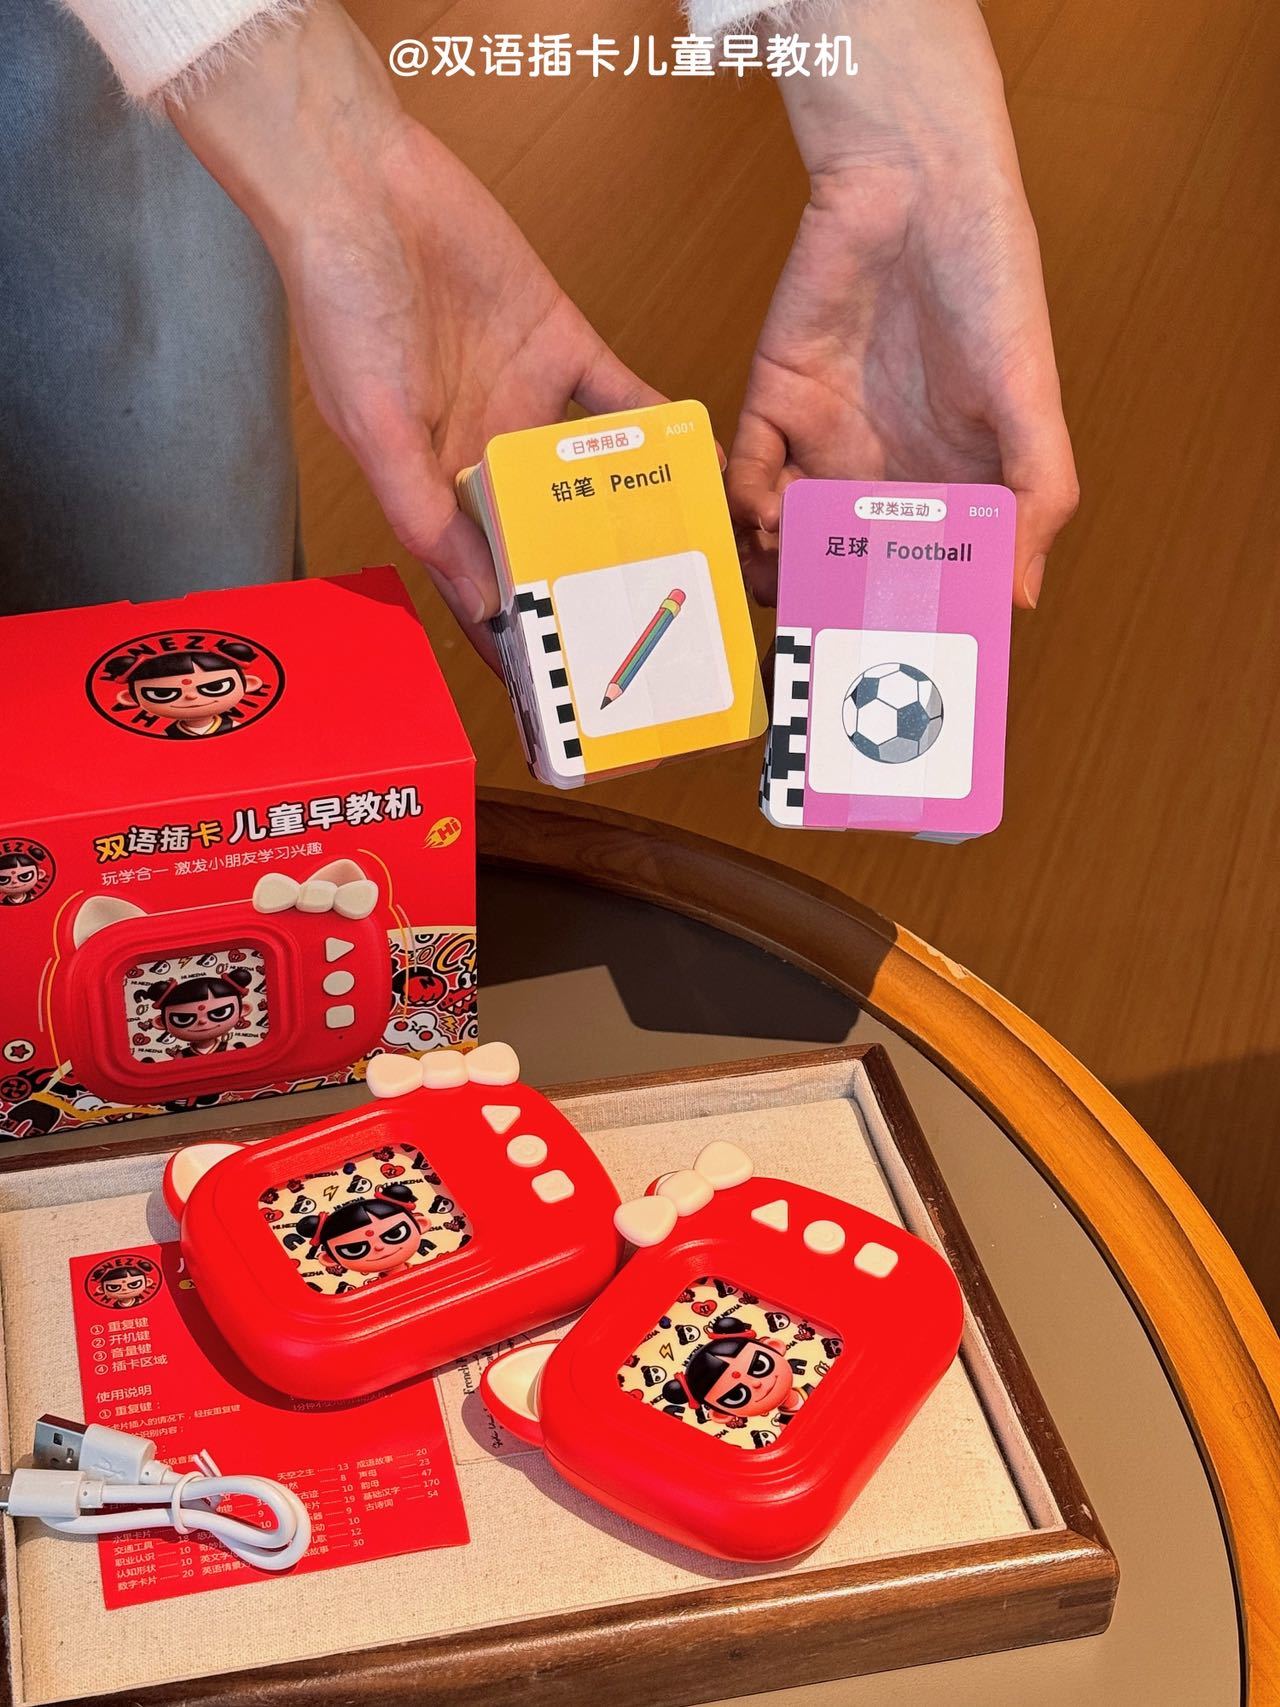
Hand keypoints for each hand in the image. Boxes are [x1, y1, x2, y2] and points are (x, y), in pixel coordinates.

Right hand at [171, 1, 660, 661]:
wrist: (361, 185)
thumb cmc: (340, 306)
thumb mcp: (375, 430)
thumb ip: (426, 516)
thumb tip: (480, 601)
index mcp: (431, 485)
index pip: (481, 579)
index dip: (515, 634)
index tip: (555, 691)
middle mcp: (483, 453)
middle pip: (549, 536)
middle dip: (591, 584)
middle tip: (649, 630)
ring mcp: (525, 400)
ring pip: (593, 474)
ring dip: (637, 510)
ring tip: (691, 556)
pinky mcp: (558, 340)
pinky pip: (619, 392)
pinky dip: (657, 422)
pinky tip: (699, 457)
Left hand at [730, 0, 1076, 610]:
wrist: (916, 187)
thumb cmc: (991, 284)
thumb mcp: (1030, 399)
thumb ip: (1034, 499)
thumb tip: (1019, 601)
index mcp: (947, 481)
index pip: (921, 571)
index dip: (906, 616)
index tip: (892, 661)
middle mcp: (881, 473)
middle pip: (843, 565)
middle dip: (826, 607)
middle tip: (811, 647)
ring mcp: (821, 443)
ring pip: (784, 533)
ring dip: (775, 567)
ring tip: (777, 591)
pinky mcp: (770, 403)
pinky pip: (742, 471)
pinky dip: (740, 504)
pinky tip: (756, 520)